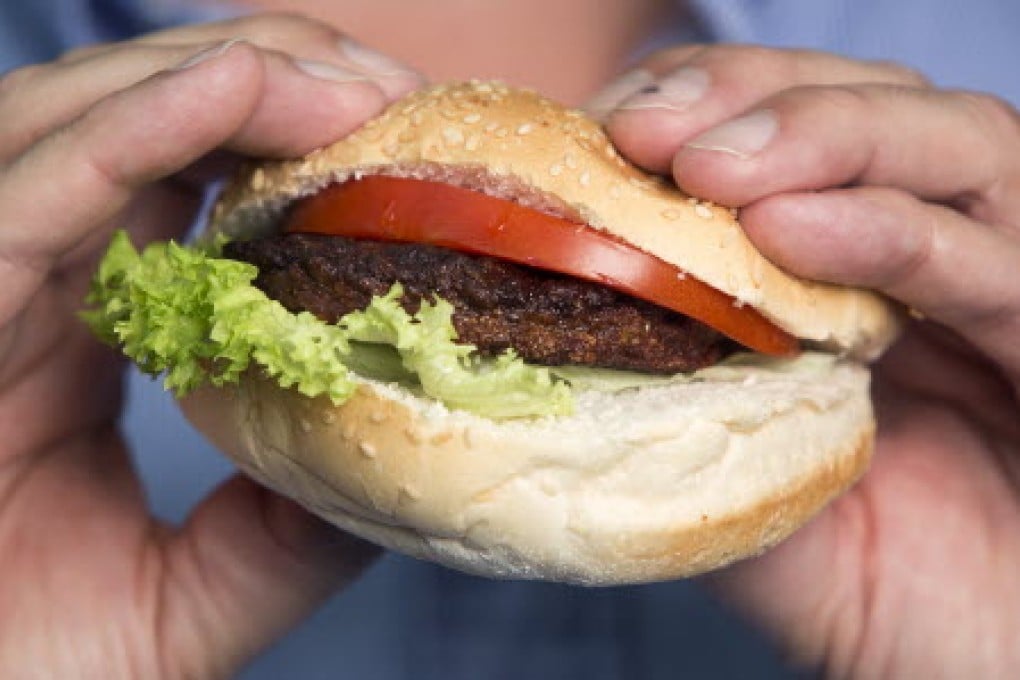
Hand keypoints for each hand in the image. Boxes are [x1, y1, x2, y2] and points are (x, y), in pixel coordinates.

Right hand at [0, 14, 421, 677]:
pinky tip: (240, 89)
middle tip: (393, 93)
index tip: (398, 140)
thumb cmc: (28, 674)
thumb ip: (285, 527)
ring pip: (79, 122)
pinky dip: (134, 129)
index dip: (284, 143)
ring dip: (224, 82)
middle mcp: (21, 288)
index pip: (176, 189)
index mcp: (75, 334)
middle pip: (134, 124)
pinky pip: (28, 190)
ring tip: (351, 87)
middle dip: (270, 82)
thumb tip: (395, 463)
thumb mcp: (191, 597)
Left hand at [595, 46, 1019, 676]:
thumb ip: (676, 424)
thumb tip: (557, 359)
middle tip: (649, 130)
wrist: (989, 671)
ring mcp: (1010, 283)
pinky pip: (996, 257)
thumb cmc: (880, 594)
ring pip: (948, 146)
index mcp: (854, 278)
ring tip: (715, 172)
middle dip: (748, 101)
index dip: (698, 110)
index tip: (603, 132)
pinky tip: (798, 236)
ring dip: (819, 139)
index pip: (782, 139)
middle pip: (866, 106)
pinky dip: (891, 232)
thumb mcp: (746, 502)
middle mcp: (935, 260)